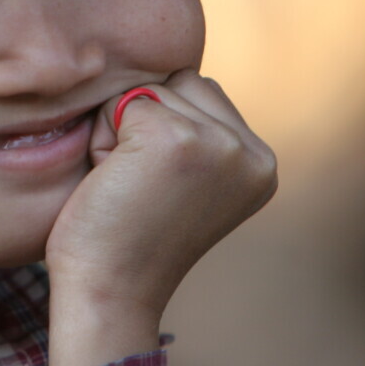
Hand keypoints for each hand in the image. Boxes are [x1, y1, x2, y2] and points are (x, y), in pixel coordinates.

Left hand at [45, 69, 276, 365]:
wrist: (108, 291)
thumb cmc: (128, 238)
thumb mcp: (188, 181)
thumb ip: (199, 132)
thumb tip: (179, 74)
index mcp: (262, 164)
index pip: (204, 94)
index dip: (164, 131)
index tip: (161, 193)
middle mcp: (251, 152)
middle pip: (183, 80)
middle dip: (147, 122)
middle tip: (140, 188)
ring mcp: (218, 144)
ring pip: (154, 86)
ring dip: (123, 129)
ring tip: (128, 184)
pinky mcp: (176, 139)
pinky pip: (122, 102)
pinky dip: (102, 138)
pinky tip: (112, 182)